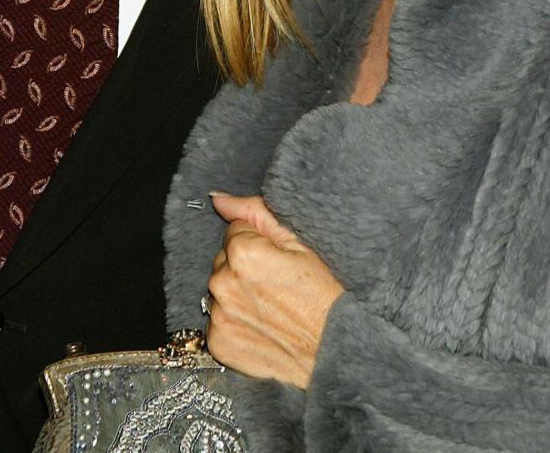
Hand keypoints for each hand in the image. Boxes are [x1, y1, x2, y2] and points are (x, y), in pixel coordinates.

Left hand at [205, 192, 343, 388]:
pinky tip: (259, 326)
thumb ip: (255, 213)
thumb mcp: (298, 243)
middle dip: (243, 267)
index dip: (258, 243)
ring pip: (220, 290)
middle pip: (224, 260)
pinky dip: (234, 322)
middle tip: (274, 285)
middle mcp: (223, 282)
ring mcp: (219, 315)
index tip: (276, 261)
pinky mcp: (218, 343)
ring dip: (237, 294)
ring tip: (268, 307)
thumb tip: (220, 198)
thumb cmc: (321, 296)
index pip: (235, 231)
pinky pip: (218, 320)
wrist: (331, 351)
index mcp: (242, 252)